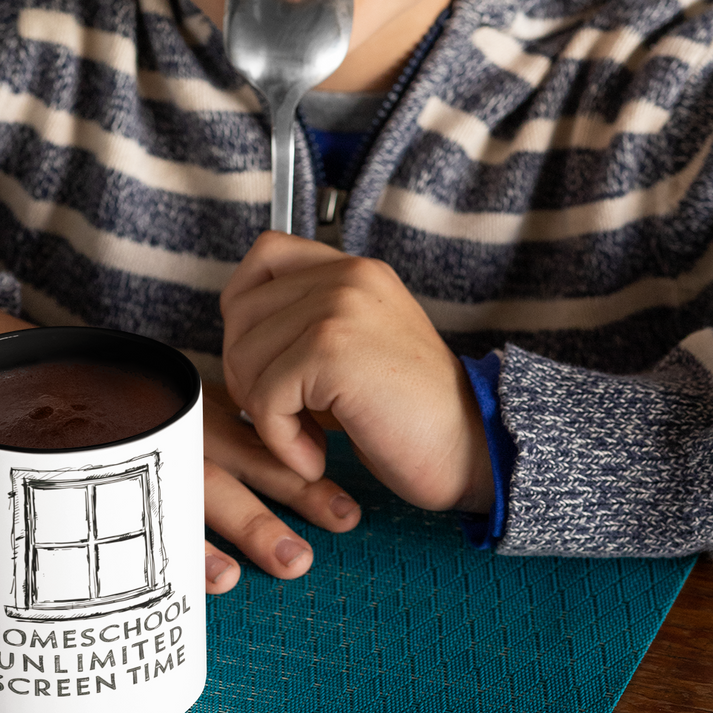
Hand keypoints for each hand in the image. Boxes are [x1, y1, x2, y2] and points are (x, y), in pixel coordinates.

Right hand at [0, 305, 353, 595]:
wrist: (25, 382)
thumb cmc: (112, 407)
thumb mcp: (172, 404)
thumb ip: (220, 429)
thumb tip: (295, 468)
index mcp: (198, 411)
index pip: (263, 438)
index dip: (306, 473)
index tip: (349, 509)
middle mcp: (176, 433)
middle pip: (245, 462)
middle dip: (295, 496)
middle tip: (343, 523)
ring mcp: (143, 455)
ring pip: (205, 489)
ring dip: (252, 528)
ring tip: (294, 562)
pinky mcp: (108, 474)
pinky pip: (150, 515)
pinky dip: (188, 550)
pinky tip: (222, 581)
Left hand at [220, 232, 493, 515]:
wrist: (475, 450)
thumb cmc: (414, 415)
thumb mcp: (360, 347)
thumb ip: (310, 322)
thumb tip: (237, 331)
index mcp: (355, 271)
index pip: (265, 255)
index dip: (246, 311)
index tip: (269, 361)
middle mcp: (347, 277)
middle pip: (241, 311)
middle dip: (249, 374)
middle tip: (288, 415)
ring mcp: (339, 309)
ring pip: (245, 356)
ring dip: (266, 414)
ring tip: (309, 439)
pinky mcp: (331, 351)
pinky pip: (264, 398)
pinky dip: (281, 441)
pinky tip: (316, 457)